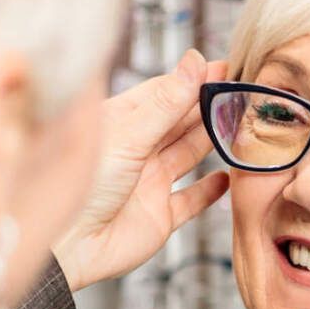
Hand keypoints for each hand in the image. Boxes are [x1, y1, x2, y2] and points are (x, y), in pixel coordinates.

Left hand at [52, 50, 229, 291]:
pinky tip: (227, 178)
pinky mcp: (159, 216)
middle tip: (240, 92)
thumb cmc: (82, 186)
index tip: (223, 67)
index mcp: (120, 123)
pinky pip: (191, 200)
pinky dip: (209, 190)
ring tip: (239, 125)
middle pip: (178, 121)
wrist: (69, 247)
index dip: (193, 79)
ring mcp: (148, 183)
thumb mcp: (128, 134)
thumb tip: (193, 61)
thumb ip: (166, 102)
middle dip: (207, 106)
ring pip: (188, 155)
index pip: (163, 92)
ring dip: (212, 141)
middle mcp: (135, 150)